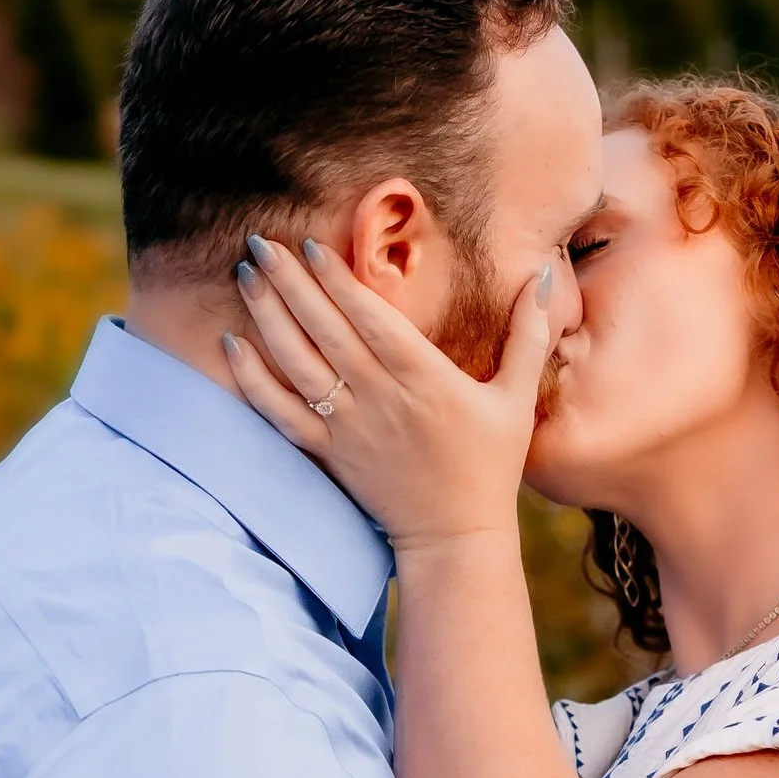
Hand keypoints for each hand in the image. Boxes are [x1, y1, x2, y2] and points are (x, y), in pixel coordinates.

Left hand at [223, 234, 555, 546]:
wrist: (455, 536)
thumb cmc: (490, 465)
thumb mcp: (518, 397)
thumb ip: (529, 335)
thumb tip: (545, 277)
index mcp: (423, 378)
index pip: (371, 317)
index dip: (338, 279)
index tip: (311, 244)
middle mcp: (379, 397)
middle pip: (324, 329)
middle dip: (289, 281)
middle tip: (260, 242)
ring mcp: (348, 427)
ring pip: (297, 363)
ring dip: (268, 317)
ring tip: (247, 278)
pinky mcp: (328, 454)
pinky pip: (281, 413)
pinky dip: (254, 380)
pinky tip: (233, 347)